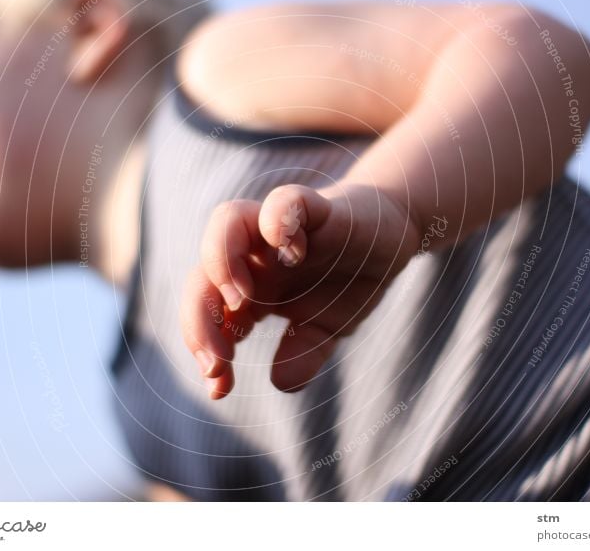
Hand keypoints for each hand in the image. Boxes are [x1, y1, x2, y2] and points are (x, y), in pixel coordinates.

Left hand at [179, 181, 422, 398]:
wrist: (390, 237)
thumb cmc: (347, 281)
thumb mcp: (326, 329)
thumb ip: (303, 355)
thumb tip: (282, 385)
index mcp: (250, 288)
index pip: (208, 314)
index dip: (204, 349)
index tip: (218, 389)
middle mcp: (256, 257)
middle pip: (201, 275)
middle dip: (199, 321)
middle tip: (219, 361)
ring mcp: (280, 230)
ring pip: (225, 222)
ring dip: (221, 263)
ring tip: (240, 300)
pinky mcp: (315, 207)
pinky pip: (284, 201)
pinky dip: (278, 220)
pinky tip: (289, 250)